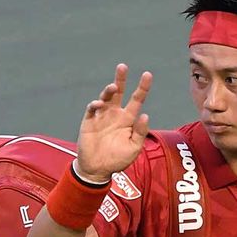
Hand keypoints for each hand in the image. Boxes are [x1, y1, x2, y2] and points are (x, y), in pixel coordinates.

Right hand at [76, 64, 150, 181]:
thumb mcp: (134, 148)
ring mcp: (102, 116)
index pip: (136, 100)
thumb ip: (140, 132)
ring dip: (108, 90)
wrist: (98, 169)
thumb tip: (145, 115)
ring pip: (105, 98)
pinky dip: (95, 104)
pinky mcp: (90, 121)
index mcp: (128, 119)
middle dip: (121, 79)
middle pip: (119, 93)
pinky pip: (92, 109)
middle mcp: (115, 114)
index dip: (142, 88)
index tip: (147, 75)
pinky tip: (99, 104)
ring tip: (114, 87)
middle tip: (123, 66)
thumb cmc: (118, 159)